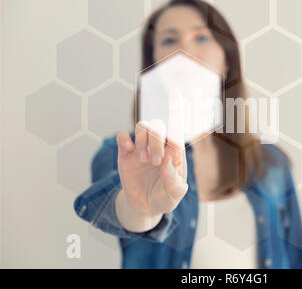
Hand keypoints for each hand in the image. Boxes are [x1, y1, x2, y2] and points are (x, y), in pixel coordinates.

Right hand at [115, 92, 187, 217]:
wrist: (144, 207)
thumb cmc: (165, 198)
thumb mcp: (174, 196)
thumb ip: (173, 180)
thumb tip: (167, 159)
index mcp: (175, 152)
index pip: (178, 129)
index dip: (177, 111)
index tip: (177, 94)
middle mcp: (159, 145)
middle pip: (159, 127)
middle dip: (156, 142)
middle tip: (154, 162)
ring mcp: (142, 148)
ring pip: (142, 126)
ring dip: (143, 140)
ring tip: (144, 160)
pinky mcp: (126, 153)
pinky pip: (123, 136)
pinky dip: (125, 139)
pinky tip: (129, 149)